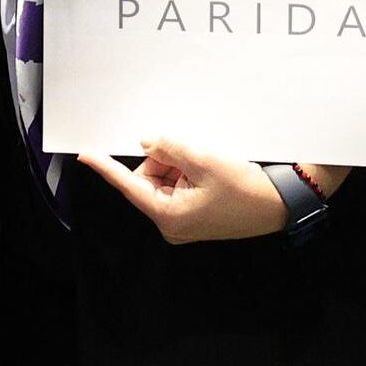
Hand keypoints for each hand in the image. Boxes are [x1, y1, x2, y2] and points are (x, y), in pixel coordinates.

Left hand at [71, 138, 311, 242]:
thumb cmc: (246, 189)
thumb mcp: (203, 161)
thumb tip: (146, 143)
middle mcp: (171, 222)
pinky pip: (178, 183)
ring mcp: (182, 220)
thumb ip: (168, 149)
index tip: (85, 154)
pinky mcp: (193, 213)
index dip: (106, 167)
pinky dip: (188, 171)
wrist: (280, 204)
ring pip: (164, 177)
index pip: (128, 185)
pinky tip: (209, 170)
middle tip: (194, 158)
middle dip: (165, 160)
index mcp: (168, 216)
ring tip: (208, 167)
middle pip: (148, 178)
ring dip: (179, 164)